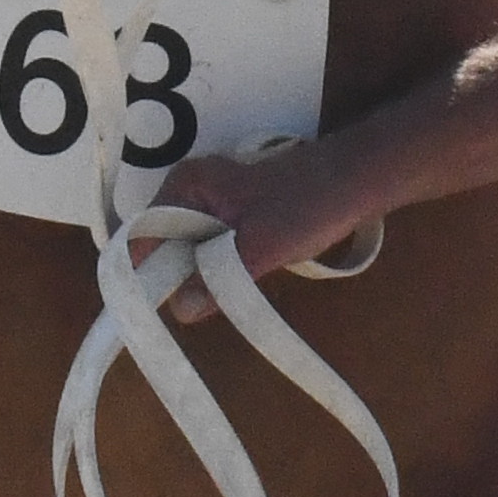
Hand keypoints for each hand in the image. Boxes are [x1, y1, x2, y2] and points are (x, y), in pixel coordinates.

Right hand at [144, 137, 382, 311]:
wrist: (358, 182)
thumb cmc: (310, 205)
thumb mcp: (262, 247)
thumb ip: (219, 279)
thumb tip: (181, 312)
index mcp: (183, 186)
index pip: (140, 238)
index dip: (142, 277)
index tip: (153, 314)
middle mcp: (187, 192)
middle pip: (159, 247)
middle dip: (174, 279)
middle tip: (200, 307)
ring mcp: (208, 204)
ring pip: (184, 253)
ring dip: (198, 277)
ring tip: (222, 294)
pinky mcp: (229, 218)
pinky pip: (206, 250)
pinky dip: (215, 270)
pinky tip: (236, 282)